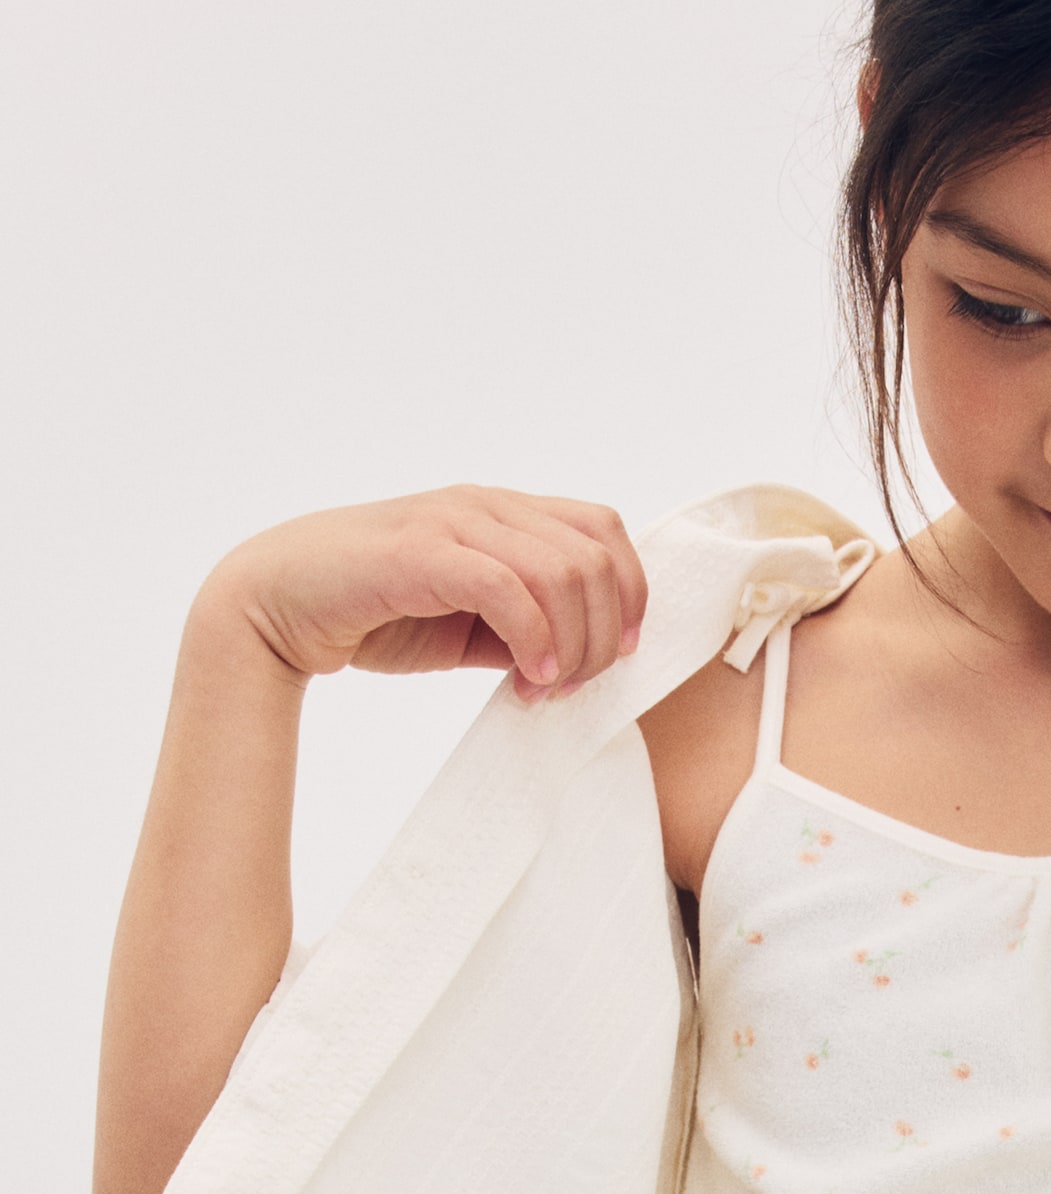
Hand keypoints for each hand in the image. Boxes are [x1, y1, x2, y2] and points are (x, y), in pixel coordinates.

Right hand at [196, 485, 648, 701]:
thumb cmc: (373, 615)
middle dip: (603, 635)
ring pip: (564, 573)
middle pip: (596, 559)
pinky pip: (509, 588)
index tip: (615, 657)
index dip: (629, 596)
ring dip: (572, 644)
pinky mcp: (422, 550)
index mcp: (502, 513)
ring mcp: (452, 521)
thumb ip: (523, 627)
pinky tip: (528, 679)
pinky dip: (534, 639)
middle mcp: (485, 505)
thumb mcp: (470, 626)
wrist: (279, 606)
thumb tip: (581, 659)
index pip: (603, 533)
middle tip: (572, 687)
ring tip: (545, 688)